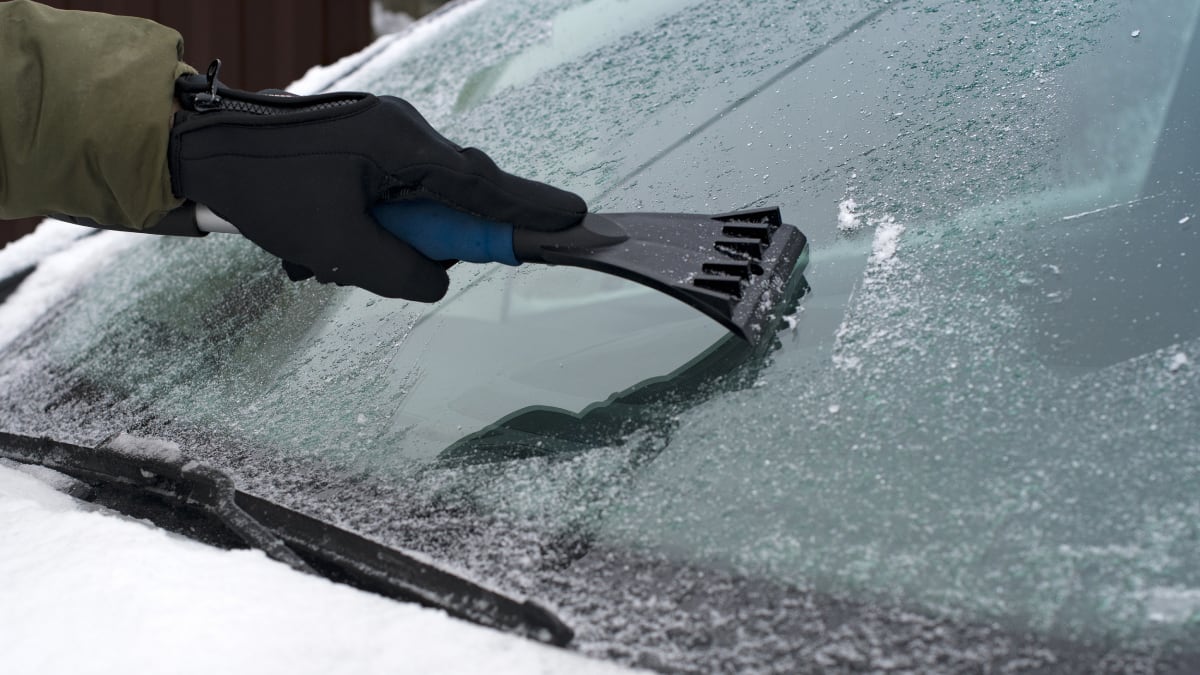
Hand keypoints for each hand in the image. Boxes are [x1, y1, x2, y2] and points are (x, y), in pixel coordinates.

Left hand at [168, 62, 585, 300]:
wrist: (201, 151)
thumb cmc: (264, 191)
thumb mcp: (336, 245)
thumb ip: (402, 272)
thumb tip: (437, 281)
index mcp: (402, 143)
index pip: (483, 185)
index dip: (530, 210)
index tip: (577, 221)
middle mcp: (401, 133)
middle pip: (451, 201)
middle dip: (417, 243)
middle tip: (363, 259)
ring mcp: (382, 138)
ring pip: (415, 208)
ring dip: (378, 243)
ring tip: (318, 253)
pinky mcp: (364, 150)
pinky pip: (389, 200)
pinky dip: (363, 231)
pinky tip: (314, 243)